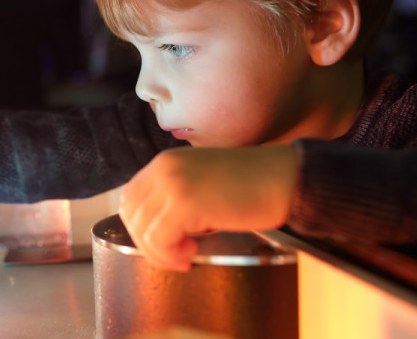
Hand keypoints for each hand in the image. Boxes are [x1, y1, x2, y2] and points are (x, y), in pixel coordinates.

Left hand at [119, 145, 298, 271]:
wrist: (285, 178)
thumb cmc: (253, 185)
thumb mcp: (202, 181)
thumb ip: (175, 195)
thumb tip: (156, 228)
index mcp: (165, 162)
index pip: (131, 198)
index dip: (142, 226)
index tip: (164, 242)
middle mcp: (163, 168)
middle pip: (132, 216)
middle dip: (148, 243)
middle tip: (176, 255)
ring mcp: (172, 184)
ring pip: (142, 230)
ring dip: (160, 252)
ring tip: (188, 254)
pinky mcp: (184, 204)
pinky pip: (158, 240)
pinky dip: (169, 255)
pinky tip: (192, 253)